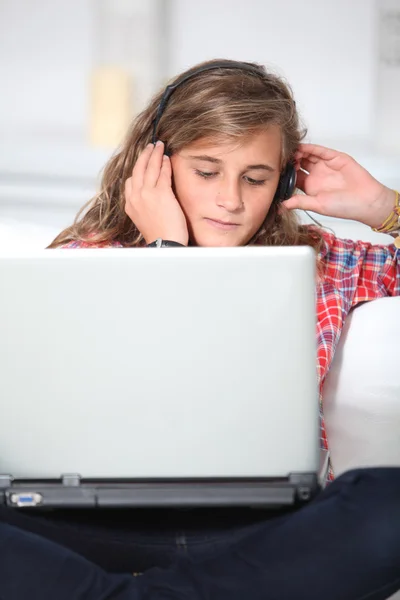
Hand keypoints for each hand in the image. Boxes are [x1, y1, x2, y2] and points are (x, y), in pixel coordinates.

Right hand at [124, 141, 188, 244]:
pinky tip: (168, 159)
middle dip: (144, 155)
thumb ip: (143, 207)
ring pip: (150, 168)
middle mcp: (136, 197)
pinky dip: (165, 164)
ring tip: (159, 145)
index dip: (137, 171)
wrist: (165, 244)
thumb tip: (149, 199)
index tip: (142, 163)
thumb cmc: (159, 236)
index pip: (130, 182)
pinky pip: (163, 174)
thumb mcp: (143, 220)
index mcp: (130, 205)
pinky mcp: (161, 193)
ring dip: (155, 154)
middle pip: (138, 170)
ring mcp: (147, 194)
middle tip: (150, 146)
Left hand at [282, 144, 396, 228]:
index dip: (285, 174)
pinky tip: (301, 148)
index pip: (293, 177)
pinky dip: (310, 148)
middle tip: (281, 160)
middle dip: (289, 161)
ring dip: (298, 154)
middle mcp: (316, 175)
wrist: (366, 201)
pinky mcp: (335, 158)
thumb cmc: (344, 207)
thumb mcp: (318, 205)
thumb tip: (281, 206)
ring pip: (307, 155)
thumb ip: (300, 202)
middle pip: (298, 164)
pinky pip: (320, 151)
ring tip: (289, 153)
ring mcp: (325, 166)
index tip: (276, 171)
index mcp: (310, 188)